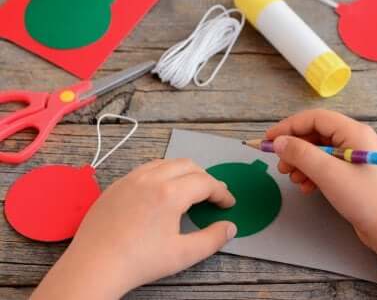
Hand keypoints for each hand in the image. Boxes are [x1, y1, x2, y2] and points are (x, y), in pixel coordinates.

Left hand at [31, 159, 236, 299]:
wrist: (94, 265)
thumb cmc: (141, 261)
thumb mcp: (183, 254)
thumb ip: (213, 239)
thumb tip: (230, 227)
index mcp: (171, 193)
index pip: (206, 182)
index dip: (222, 192)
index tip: (228, 204)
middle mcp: (152, 178)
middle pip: (188, 165)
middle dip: (205, 178)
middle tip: (212, 196)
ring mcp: (131, 178)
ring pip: (166, 162)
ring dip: (183, 172)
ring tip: (189, 189)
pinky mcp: (116, 185)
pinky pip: (145, 169)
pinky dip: (162, 173)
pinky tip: (160, 191)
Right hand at [266, 109, 376, 247]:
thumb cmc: (364, 199)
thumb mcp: (328, 174)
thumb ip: (301, 154)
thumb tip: (278, 142)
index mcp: (355, 132)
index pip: (315, 118)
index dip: (289, 126)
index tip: (269, 140)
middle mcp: (357, 139)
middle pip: (317, 134)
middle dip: (295, 149)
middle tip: (281, 165)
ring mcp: (357, 156)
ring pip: (320, 151)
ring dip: (302, 163)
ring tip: (292, 178)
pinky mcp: (355, 172)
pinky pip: (328, 164)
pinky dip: (313, 173)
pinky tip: (307, 187)